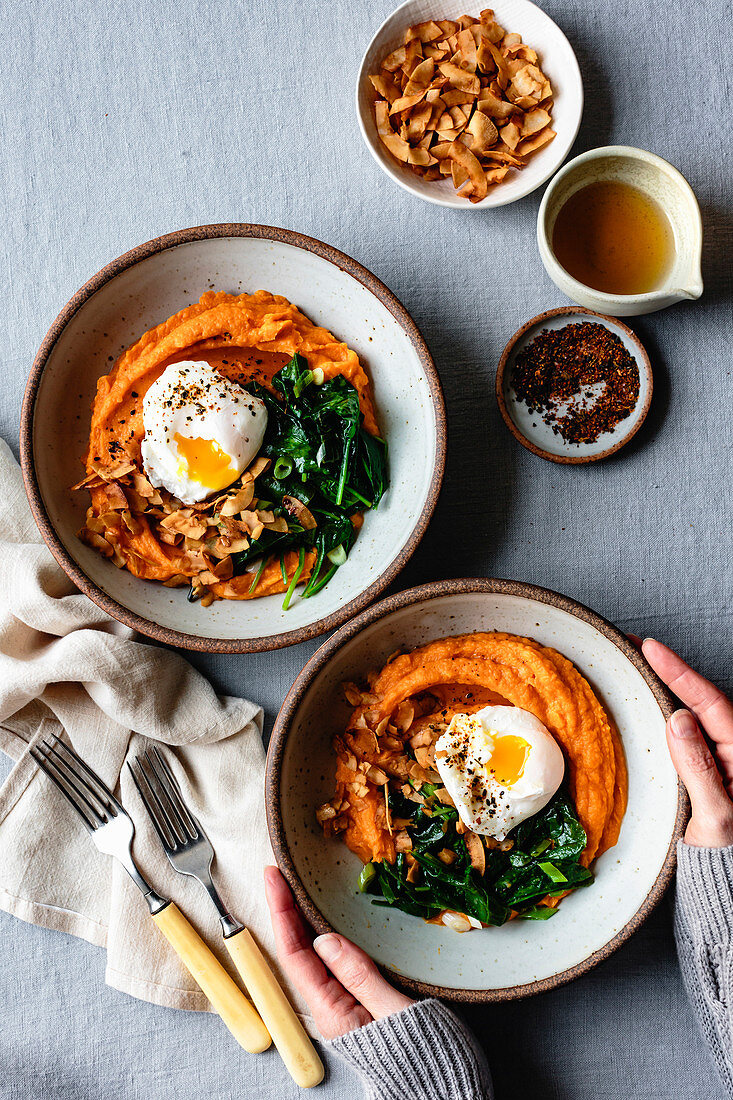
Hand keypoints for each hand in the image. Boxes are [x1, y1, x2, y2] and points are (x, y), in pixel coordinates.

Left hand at [264, 865, 413, 1038]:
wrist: (443, 1091)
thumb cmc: (426, 1055)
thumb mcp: (395, 1013)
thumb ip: (361, 977)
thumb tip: (325, 940)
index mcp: (333, 1012)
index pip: (296, 955)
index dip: (282, 912)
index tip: (274, 878)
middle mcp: (332, 1009)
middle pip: (299, 952)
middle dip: (286, 910)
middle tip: (279, 872)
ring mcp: (345, 1006)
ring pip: (315, 956)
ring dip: (303, 920)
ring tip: (294, 886)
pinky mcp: (361, 1003)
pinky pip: (335, 963)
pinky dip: (325, 934)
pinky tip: (327, 919)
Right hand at [642, 638, 732, 847]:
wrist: (728, 890)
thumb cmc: (726, 861)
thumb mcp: (715, 816)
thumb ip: (699, 767)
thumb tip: (678, 718)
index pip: (709, 704)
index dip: (679, 672)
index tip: (651, 648)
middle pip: (702, 702)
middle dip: (671, 672)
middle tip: (639, 646)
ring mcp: (721, 762)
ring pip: (693, 716)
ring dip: (667, 690)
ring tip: (641, 666)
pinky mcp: (707, 772)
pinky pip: (687, 735)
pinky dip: (666, 714)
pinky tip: (650, 705)